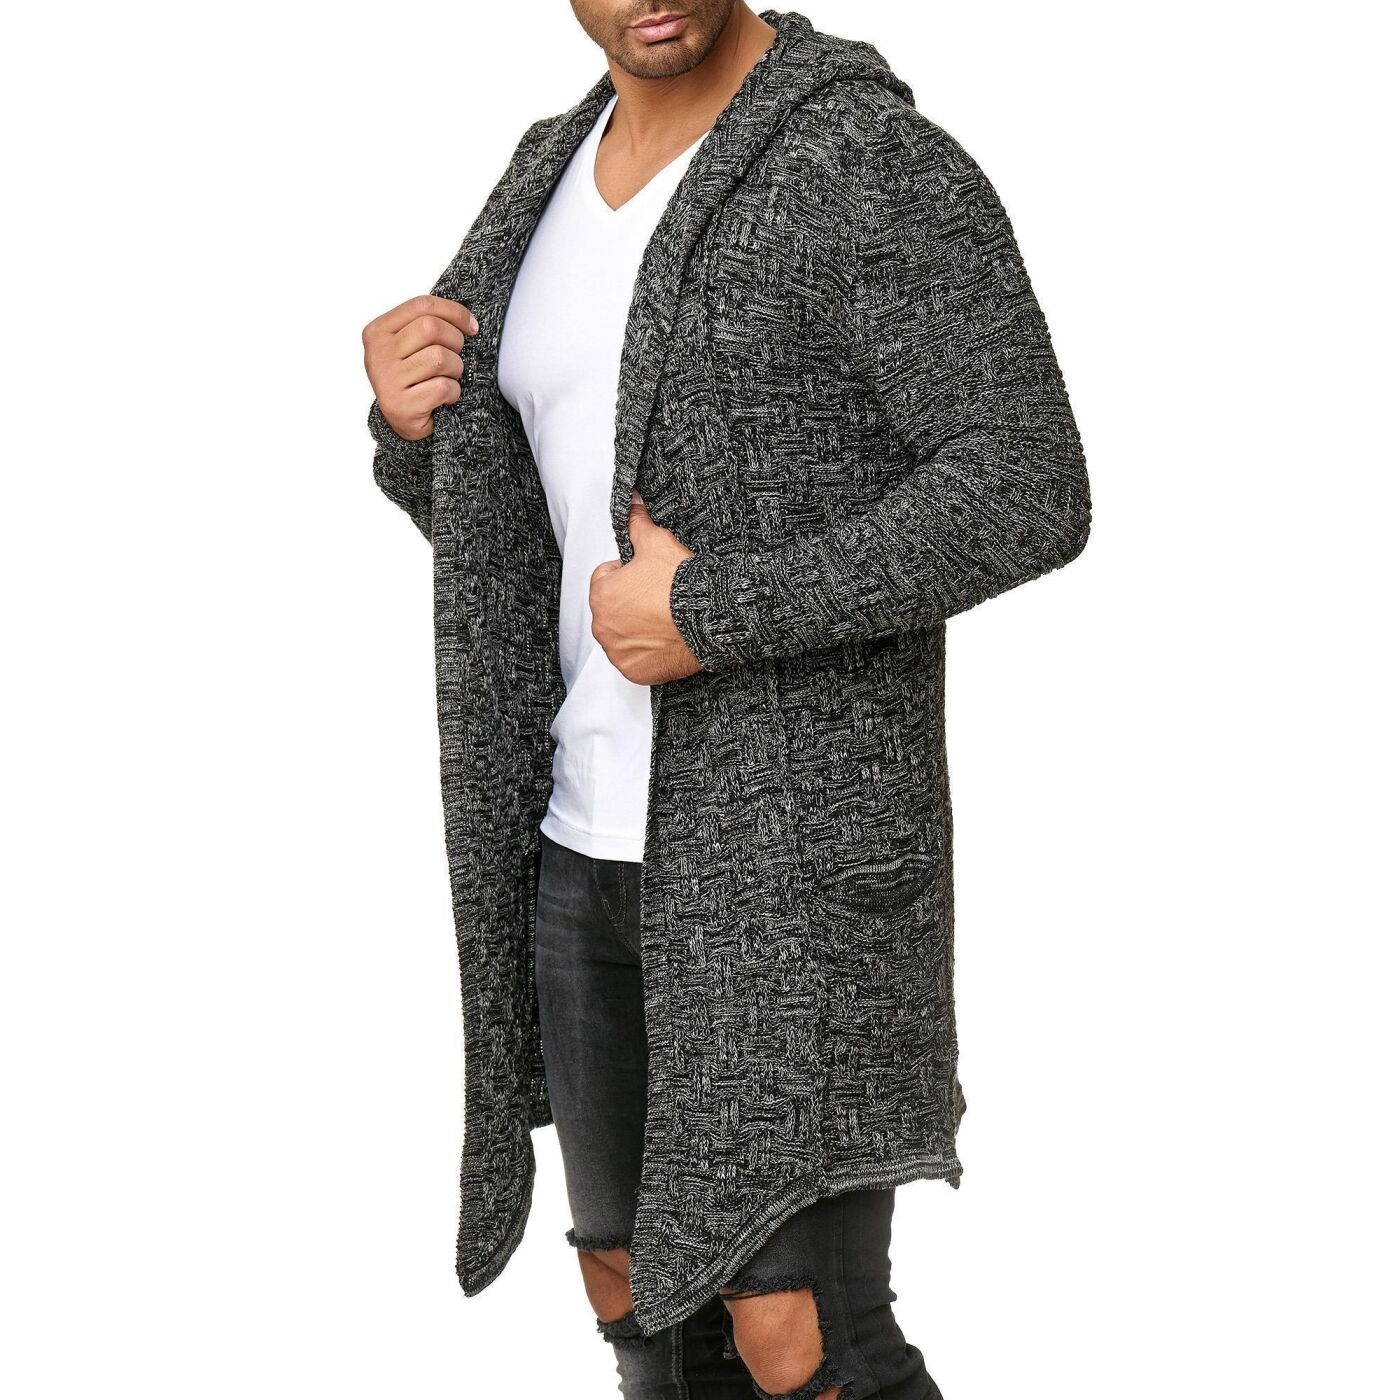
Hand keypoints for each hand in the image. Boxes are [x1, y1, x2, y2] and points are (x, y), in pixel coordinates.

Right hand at [362, 294, 479, 441]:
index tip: (471, 326)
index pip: (422, 305)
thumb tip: (468, 319)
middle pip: (431, 328)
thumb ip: (427, 324)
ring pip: (440, 358)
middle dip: (455, 341)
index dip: (454, 312)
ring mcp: (387, 380)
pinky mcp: (401, 406)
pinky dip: (453, 392)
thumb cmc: (413, 377)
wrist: (403, 422)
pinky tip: (444, 397)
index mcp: (378, 331)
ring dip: (455, 369)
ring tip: (448, 378)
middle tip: (456, 357)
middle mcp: (377, 353)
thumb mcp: (411, 345)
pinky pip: (443, 387)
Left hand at [590, 492, 701, 684]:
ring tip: (664, 619)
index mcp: (600, 594)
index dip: (630, 574)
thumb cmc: (679, 583)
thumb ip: (636, 522)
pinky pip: (636, 660)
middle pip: (614, 608)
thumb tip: (630, 501)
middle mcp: (602, 626)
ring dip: (637, 628)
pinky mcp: (635, 671)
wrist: (708, 617)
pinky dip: (647, 653)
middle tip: (659, 598)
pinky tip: (665, 639)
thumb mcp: (657, 542)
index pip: (607, 578)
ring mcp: (618, 652)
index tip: (650, 577)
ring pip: (623, 635)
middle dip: (631, 602)